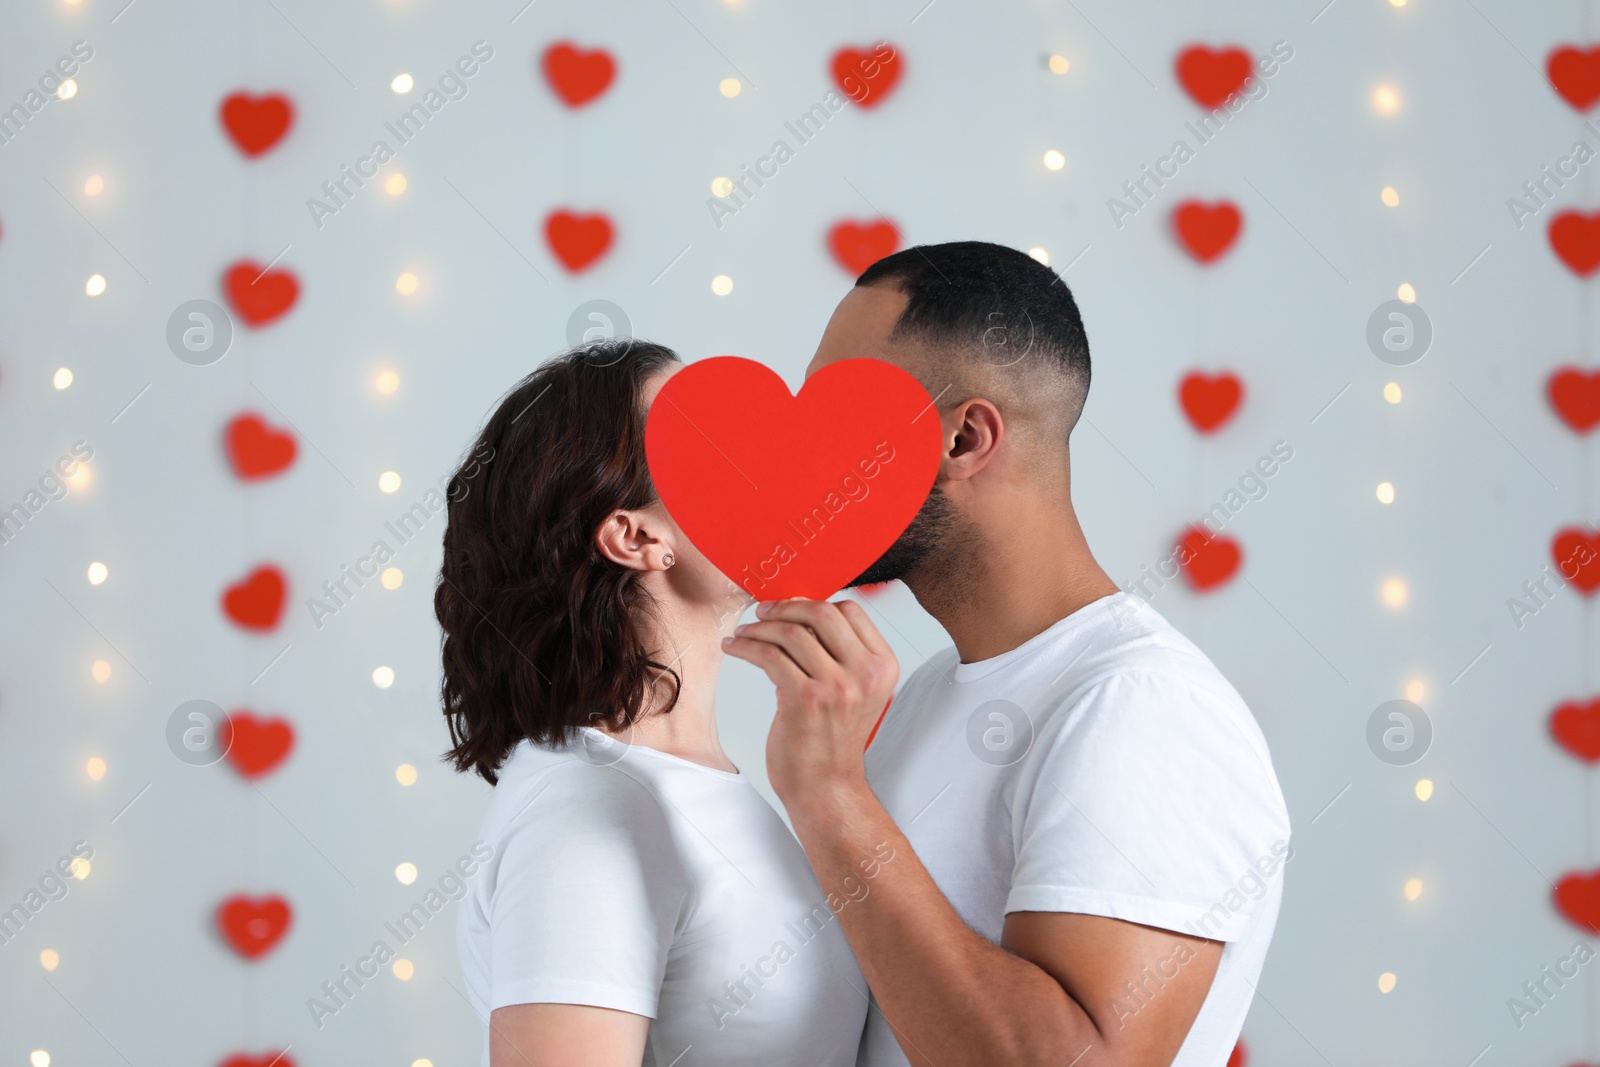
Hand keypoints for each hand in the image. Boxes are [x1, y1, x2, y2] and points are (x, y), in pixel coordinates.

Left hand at [722, 598, 897, 805]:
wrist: (826, 787)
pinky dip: (746, 647)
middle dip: (786, 607)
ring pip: (791, 633)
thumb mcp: (855, 691)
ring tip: (743, 633)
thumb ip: (841, 654)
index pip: (850, 611)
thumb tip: (801, 612)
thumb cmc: (832, 740)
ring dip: (759, 628)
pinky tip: (735, 647)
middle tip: (762, 613)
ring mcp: (837, 687)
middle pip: (822, 613)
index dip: (813, 603)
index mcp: (882, 666)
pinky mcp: (805, 700)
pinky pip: (769, 656)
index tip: (788, 607)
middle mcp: (865, 674)